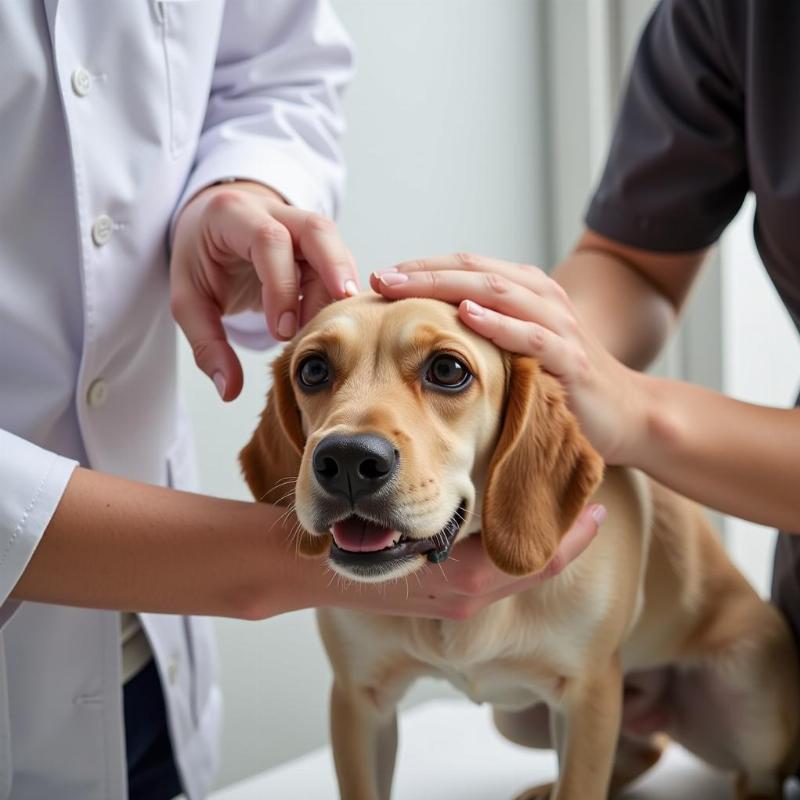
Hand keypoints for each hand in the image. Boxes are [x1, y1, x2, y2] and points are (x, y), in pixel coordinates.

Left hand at [171, 181, 358, 399]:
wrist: (212, 225)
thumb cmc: (201, 261)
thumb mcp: (189, 301)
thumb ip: (207, 345)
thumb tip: (229, 391)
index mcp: (234, 215)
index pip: (269, 241)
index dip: (281, 286)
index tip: (281, 332)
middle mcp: (274, 210)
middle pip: (317, 229)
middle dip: (335, 269)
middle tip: (342, 313)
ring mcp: (300, 222)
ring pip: (335, 245)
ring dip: (341, 286)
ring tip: (337, 327)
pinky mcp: (318, 241)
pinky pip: (339, 261)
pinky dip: (341, 290)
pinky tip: (338, 320)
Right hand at [322, 505, 605, 619]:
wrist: (303, 571)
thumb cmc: (344, 541)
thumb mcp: (401, 530)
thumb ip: (447, 523)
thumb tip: (489, 500)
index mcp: (464, 584)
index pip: (536, 562)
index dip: (571, 536)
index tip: (597, 508)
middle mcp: (467, 596)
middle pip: (533, 567)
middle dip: (562, 537)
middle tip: (588, 503)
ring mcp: (455, 599)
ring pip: (514, 568)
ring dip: (539, 542)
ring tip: (557, 508)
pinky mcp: (441, 594)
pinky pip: (493, 570)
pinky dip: (511, 548)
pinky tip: (509, 522)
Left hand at [370, 254, 645, 463]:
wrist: (625, 414)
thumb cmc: (562, 380)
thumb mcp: (519, 347)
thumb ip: (485, 328)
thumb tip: (425, 325)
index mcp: (525, 291)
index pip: (465, 267)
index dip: (421, 268)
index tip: (378, 277)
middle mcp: (541, 298)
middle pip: (473, 272)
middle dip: (422, 274)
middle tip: (378, 279)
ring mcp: (558, 326)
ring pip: (497, 292)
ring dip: (446, 288)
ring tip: (403, 288)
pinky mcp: (570, 361)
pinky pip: (531, 336)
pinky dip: (497, 324)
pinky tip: (465, 316)